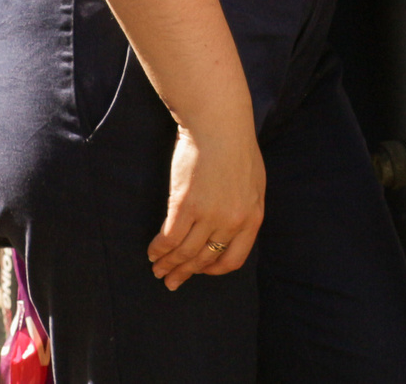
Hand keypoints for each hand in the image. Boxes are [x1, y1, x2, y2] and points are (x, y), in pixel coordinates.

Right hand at [147, 122, 264, 289]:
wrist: (220, 123)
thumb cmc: (236, 146)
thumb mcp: (253, 182)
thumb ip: (244, 208)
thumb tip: (230, 230)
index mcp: (252, 217)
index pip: (233, 260)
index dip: (213, 270)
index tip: (200, 271)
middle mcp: (232, 221)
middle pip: (205, 259)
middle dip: (185, 273)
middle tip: (170, 282)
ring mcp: (209, 214)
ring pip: (184, 252)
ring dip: (168, 264)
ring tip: (157, 270)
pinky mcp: (185, 204)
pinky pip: (169, 237)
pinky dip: (158, 248)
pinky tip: (152, 252)